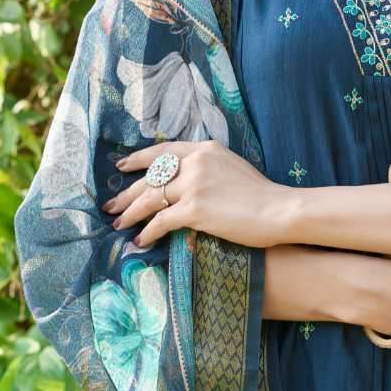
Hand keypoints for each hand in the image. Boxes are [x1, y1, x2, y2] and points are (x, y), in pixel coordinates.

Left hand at [100, 140, 292, 250]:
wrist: (280, 210)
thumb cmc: (262, 195)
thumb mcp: (232, 167)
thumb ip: (207, 168)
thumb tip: (185, 182)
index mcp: (205, 149)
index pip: (163, 151)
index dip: (139, 159)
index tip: (122, 166)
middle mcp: (196, 161)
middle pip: (151, 176)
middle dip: (127, 193)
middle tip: (110, 205)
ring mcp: (194, 184)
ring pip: (150, 199)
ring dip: (130, 213)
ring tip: (118, 224)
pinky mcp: (194, 209)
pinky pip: (160, 221)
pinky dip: (147, 233)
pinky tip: (140, 241)